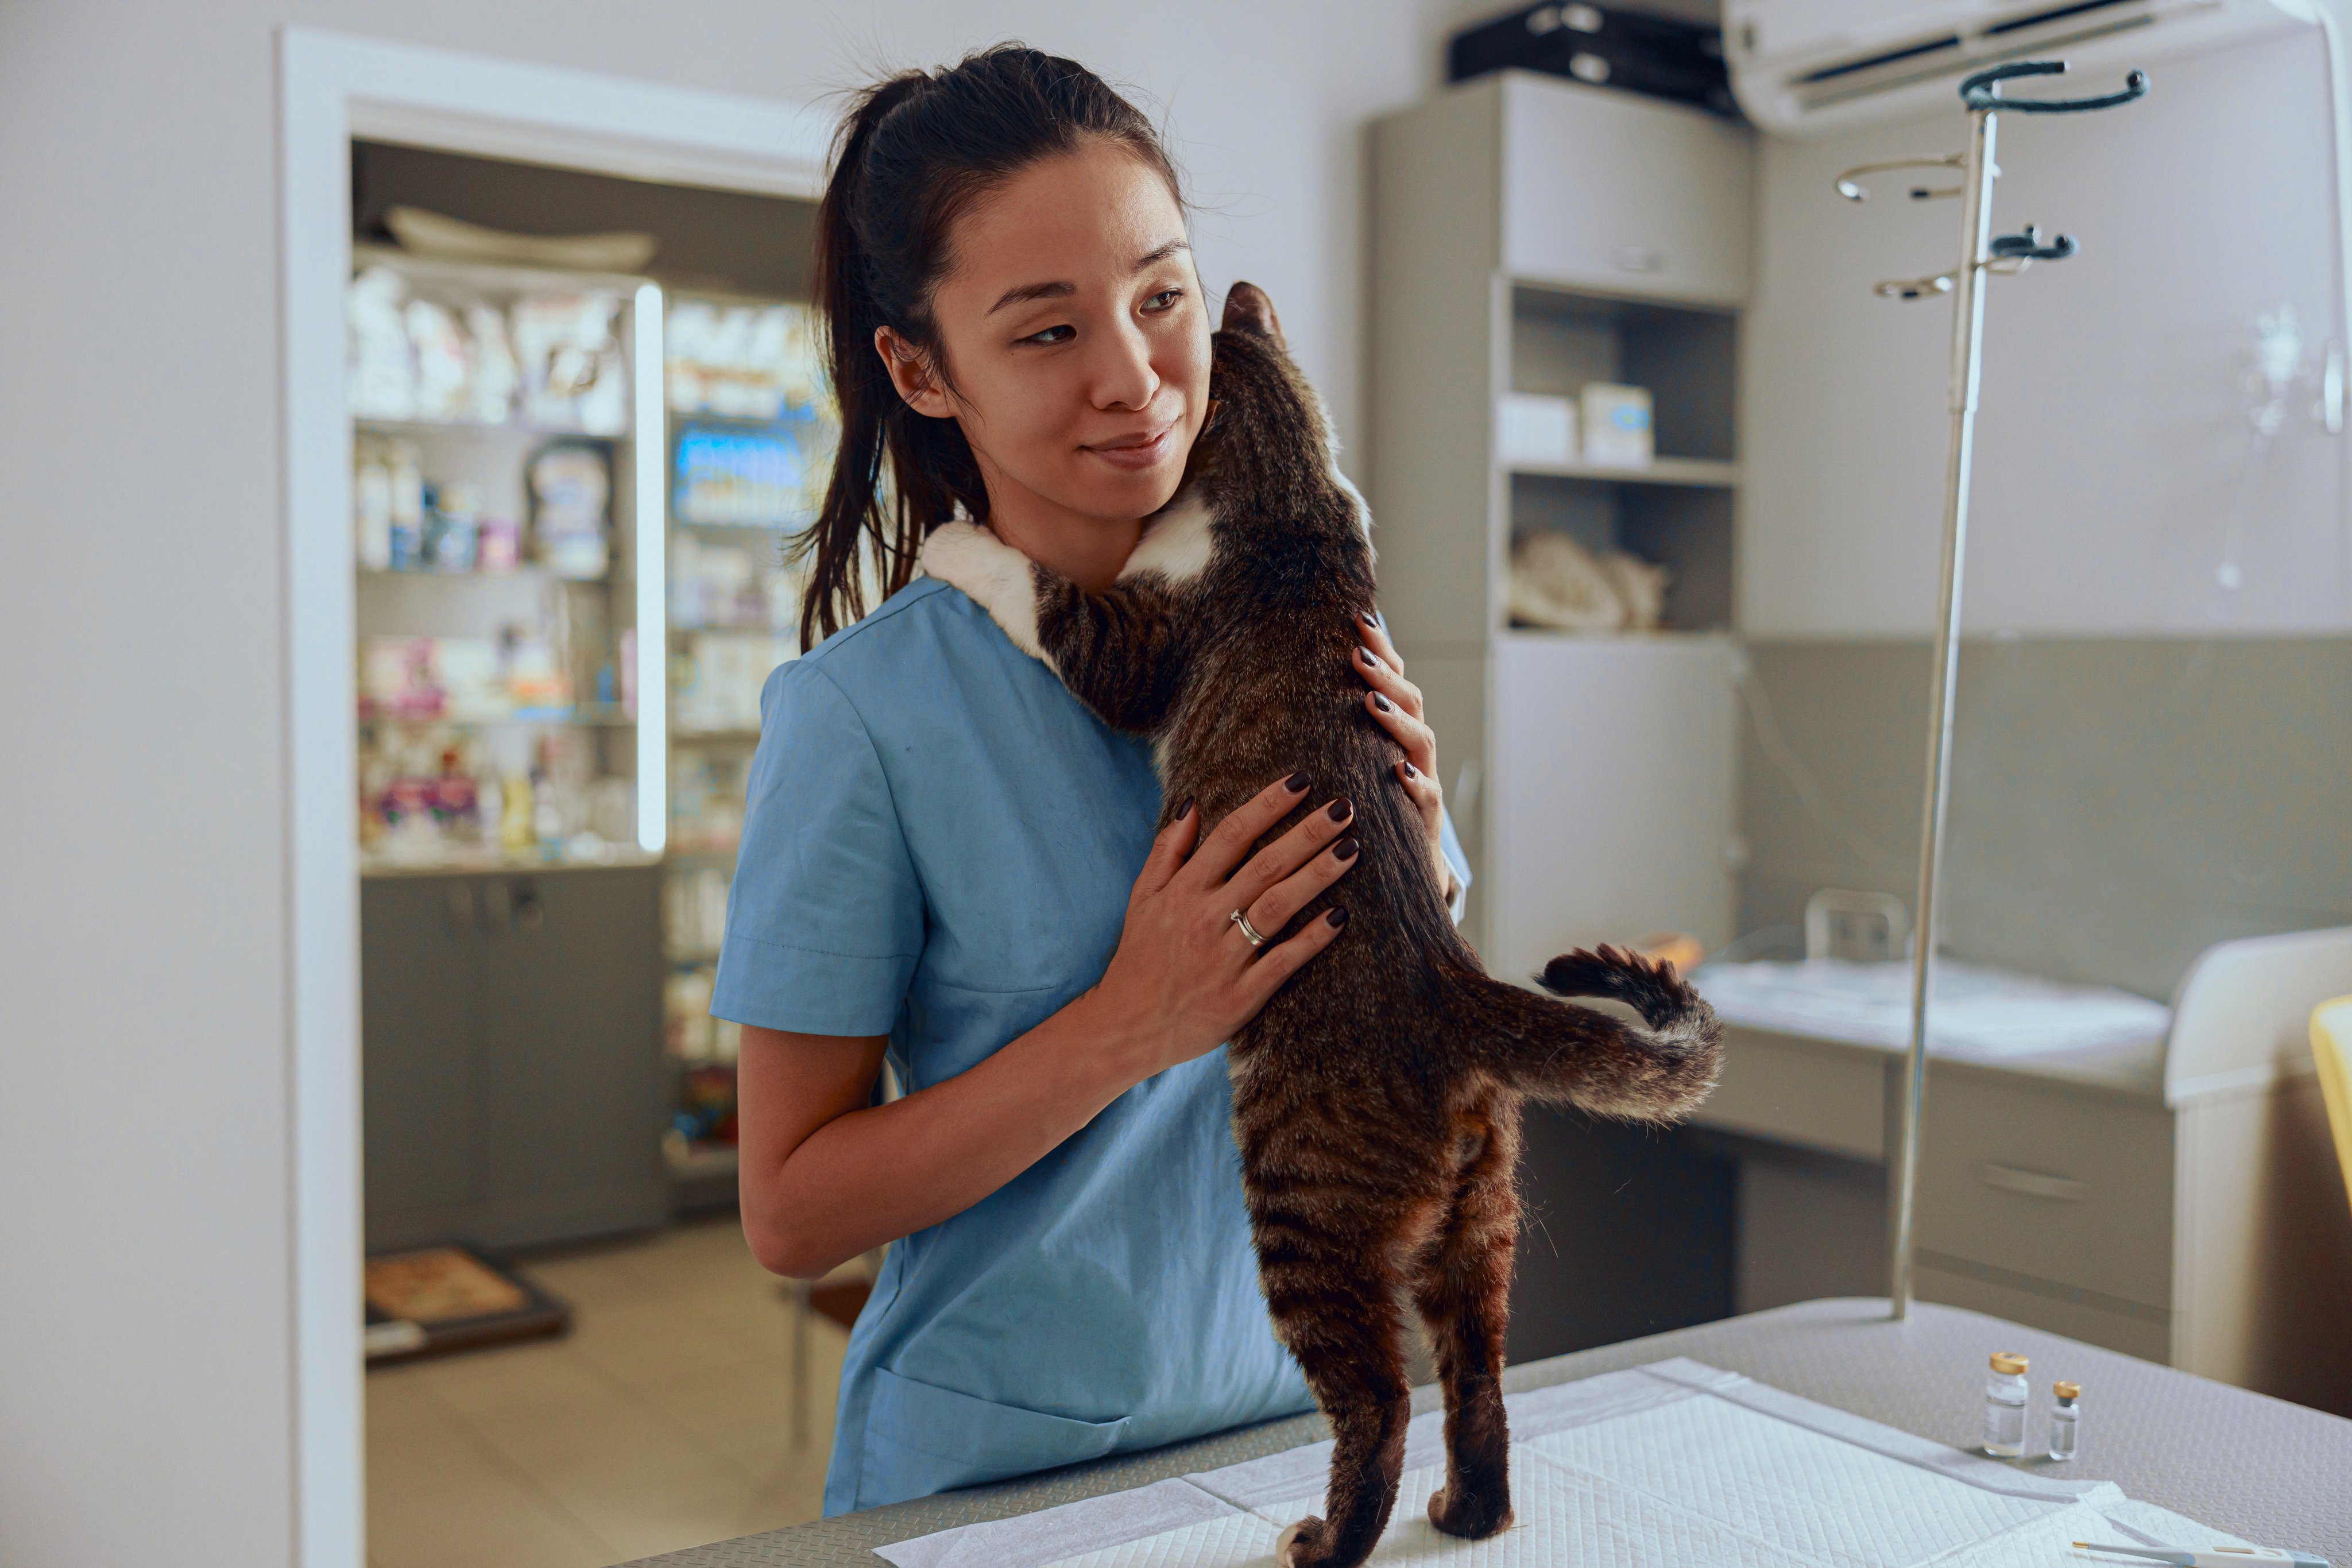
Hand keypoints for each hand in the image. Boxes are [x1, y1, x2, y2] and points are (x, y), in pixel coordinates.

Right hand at [1085, 772, 1360, 1078]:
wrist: (1127, 1026)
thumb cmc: (1139, 957)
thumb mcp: (1142, 898)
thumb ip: (1167, 850)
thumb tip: (1192, 804)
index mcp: (1182, 891)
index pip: (1231, 836)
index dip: (1267, 806)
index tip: (1301, 781)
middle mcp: (1204, 919)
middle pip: (1264, 865)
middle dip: (1307, 833)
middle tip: (1344, 808)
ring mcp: (1224, 958)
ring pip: (1277, 907)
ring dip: (1317, 875)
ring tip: (1351, 848)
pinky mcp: (1240, 996)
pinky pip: (1283, 961)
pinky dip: (1312, 939)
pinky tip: (1341, 916)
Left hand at [1354, 613, 1451, 905]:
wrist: (1403, 882)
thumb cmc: (1364, 819)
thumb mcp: (1347, 772)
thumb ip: (1331, 736)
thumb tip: (1286, 688)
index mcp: (1393, 736)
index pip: (1392, 683)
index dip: (1381, 650)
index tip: (1359, 619)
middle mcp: (1413, 754)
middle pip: (1410, 702)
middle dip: (1387, 675)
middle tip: (1357, 655)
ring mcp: (1424, 786)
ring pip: (1422, 742)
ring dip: (1398, 720)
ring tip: (1372, 701)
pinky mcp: (1427, 825)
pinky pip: (1427, 800)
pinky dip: (1415, 785)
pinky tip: (1399, 774)